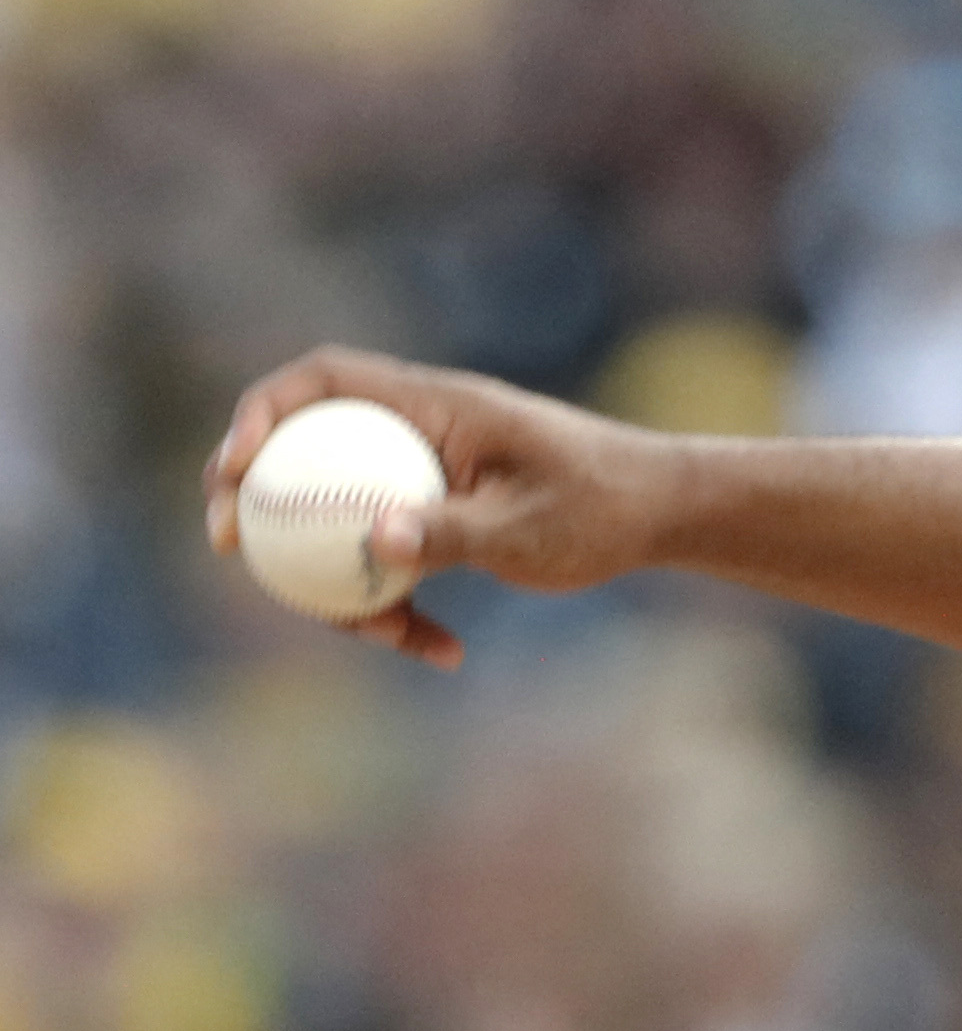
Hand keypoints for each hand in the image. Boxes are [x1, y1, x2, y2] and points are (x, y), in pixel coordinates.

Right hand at [204, 348, 677, 666]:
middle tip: (229, 549)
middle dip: (255, 496)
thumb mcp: (531, 526)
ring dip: (339, 578)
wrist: (664, 516)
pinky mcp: (441, 517)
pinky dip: (400, 602)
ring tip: (384, 637)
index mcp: (435, 406)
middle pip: (307, 449)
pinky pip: (391, 554)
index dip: (262, 411)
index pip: (325, 379)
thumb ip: (453, 531)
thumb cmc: (606, 506)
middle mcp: (420, 431)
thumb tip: (374, 539)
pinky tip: (444, 651)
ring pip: (341, 516)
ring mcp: (426, 475)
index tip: (236, 467)